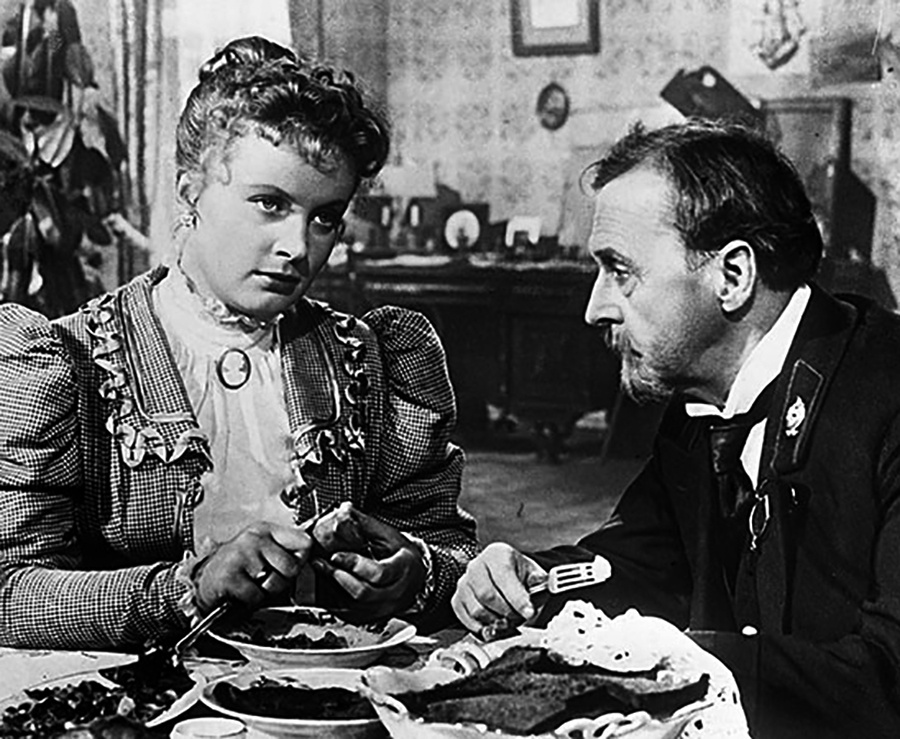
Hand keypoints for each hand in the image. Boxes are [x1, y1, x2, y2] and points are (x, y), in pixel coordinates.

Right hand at [194, 522, 313, 611]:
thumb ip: (287, 555)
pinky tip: (239, 593)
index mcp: (267, 530)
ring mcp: (241, 554)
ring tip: (251, 585)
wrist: (204, 582)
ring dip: (265, 592)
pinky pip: (256, 596)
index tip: (289, 568)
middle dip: (281, 582)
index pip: (305, 542)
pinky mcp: (229, 574)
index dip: (301, 561)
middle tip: (263, 581)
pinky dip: (250, 602)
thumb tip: (313, 564)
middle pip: (292, 567)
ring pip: (275, 583)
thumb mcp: (264, 554)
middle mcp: (255, 537)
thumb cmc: (238, 570)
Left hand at [310, 511, 425, 620]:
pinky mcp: (372, 618)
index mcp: (403, 569)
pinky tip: (325, 588)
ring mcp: (384, 609)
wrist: (417, 578)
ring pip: (354, 607)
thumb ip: (366, 524)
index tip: (336, 555)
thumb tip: (344, 509)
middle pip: (364, 593)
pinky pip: (349, 615)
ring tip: (320, 573)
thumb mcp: (389, 535)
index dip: (355, 565)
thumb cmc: (401, 555)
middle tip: (321, 563)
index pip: (378, 573)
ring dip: (333, 590)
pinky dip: (334, 602)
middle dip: (338, 577)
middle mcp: (395, 593)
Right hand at [451, 542, 546, 634]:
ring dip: (495, 621)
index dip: (517, 598)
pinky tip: (495, 625)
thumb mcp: (531, 573)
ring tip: (508, 621)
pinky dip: (483, 627)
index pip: (504, 577)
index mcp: (497, 554)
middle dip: (507, 612)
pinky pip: (467, 619)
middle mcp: (476, 566)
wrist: (500, 576)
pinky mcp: (457, 599)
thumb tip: (546, 584)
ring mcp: (464, 583)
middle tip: (519, 618)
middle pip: (488, 596)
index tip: (529, 612)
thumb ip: (538, 580)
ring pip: (477, 610)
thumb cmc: (516, 575)